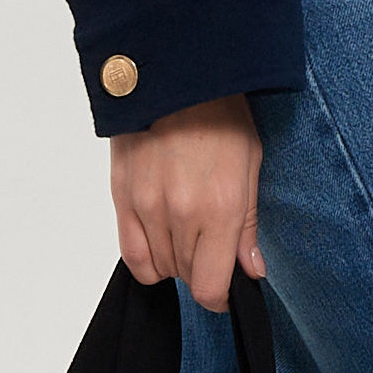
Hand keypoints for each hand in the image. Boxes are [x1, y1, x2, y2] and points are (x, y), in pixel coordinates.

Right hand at [109, 92, 265, 311]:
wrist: (175, 75)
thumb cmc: (220, 113)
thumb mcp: (250, 165)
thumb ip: (248, 225)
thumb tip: (251, 269)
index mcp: (220, 208)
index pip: (210, 286)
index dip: (219, 297)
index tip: (225, 290)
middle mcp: (180, 214)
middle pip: (185, 277)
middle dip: (202, 270)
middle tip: (211, 244)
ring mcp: (146, 207)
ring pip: (158, 268)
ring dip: (175, 261)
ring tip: (187, 232)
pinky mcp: (121, 196)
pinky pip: (130, 252)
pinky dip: (146, 257)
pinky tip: (160, 239)